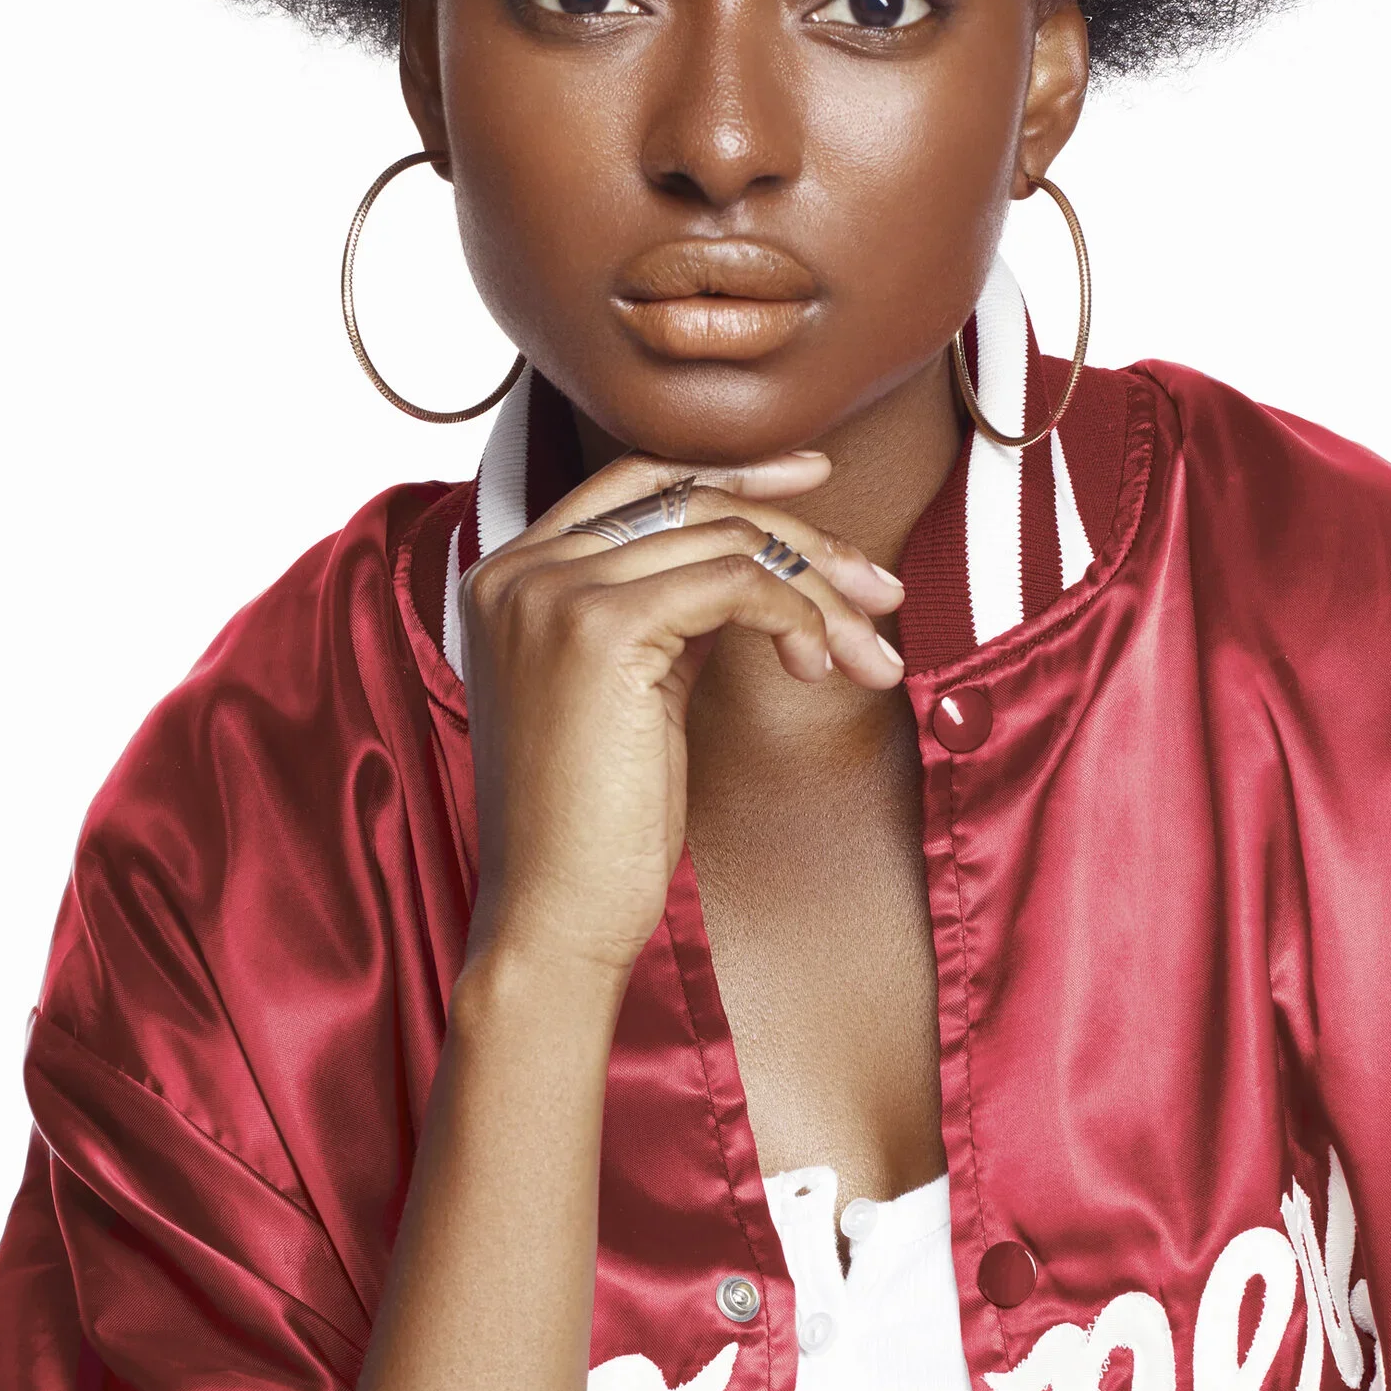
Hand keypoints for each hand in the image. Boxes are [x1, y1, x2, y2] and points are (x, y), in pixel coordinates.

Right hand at [459, 448, 904, 979]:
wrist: (554, 917)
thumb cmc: (597, 828)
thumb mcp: (629, 692)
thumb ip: (663, 614)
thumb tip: (754, 567)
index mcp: (510, 576)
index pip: (636, 482)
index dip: (732, 472)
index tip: (815, 482)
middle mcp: (519, 569)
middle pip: (691, 503)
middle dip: (804, 539)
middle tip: (880, 590)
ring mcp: (552, 592)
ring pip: (726, 540)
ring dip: (821, 592)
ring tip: (870, 655)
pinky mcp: (599, 628)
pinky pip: (736, 582)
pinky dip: (797, 615)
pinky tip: (819, 667)